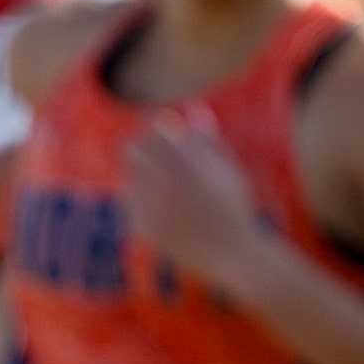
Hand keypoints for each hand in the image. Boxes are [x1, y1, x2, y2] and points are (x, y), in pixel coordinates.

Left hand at [120, 117, 272, 293]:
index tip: (155, 126)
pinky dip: (141, 200)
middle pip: (132, 151)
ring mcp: (154, 210)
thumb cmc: (235, 208)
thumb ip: (208, 140)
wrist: (233, 255)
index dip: (151, 125)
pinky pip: (131, 203)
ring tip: (165, 187)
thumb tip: (192, 108)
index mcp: (190, 167)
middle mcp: (169, 187)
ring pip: (129, 177)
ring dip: (140, 174)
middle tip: (145, 149)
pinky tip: (162, 209)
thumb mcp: (228, 171)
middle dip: (137, 145)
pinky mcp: (145, 229)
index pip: (154, 133)